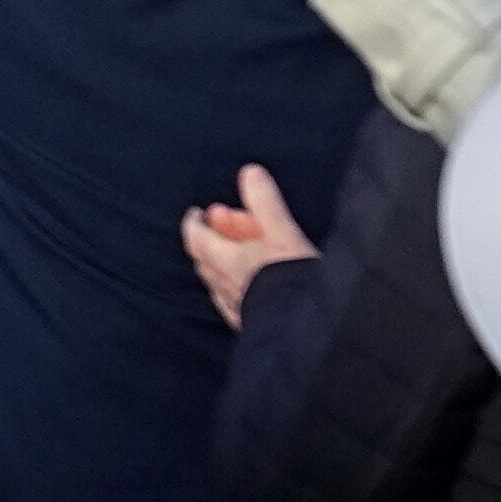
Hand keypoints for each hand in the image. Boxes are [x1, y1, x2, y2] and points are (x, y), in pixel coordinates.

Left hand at [180, 156, 321, 326]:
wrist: (306, 329)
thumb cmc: (292, 279)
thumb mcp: (283, 233)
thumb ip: (265, 202)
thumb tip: (250, 172)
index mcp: (226, 261)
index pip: (197, 238)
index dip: (194, 223)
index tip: (196, 213)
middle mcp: (225, 286)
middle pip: (206, 259)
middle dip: (213, 238)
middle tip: (223, 222)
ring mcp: (236, 307)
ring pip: (219, 281)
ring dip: (224, 262)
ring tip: (238, 251)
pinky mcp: (251, 324)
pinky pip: (233, 301)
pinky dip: (236, 285)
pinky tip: (248, 286)